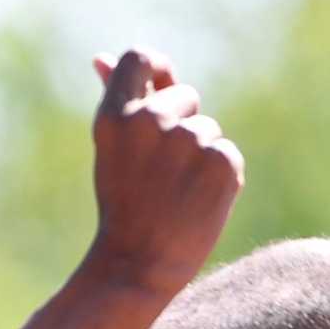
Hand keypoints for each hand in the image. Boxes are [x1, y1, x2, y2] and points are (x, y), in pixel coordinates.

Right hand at [86, 48, 245, 299]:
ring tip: (175, 197)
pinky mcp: (221, 160)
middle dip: (182, 125)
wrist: (135, 269)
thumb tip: (102, 58)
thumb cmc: (123, 209)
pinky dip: (218, 179)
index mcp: (116, 116)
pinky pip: (227, 154)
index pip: (140, 58)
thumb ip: (117, 100)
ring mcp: (188, 140)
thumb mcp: (111, 150)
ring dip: (199, 158)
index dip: (156, 70)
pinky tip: (195, 205)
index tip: (159, 89)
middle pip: (186, 95)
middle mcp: (151, 121)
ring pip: (208, 129)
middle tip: (160, 175)